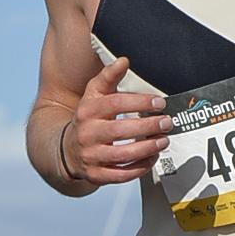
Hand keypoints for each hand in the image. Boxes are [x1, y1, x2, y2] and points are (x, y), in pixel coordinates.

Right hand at [63, 56, 170, 185]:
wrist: (68, 150)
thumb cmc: (89, 118)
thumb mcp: (94, 95)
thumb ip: (109, 77)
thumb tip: (124, 60)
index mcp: (88, 110)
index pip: (115, 104)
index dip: (140, 102)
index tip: (160, 102)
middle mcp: (87, 133)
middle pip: (120, 131)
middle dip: (148, 126)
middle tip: (166, 123)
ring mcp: (91, 156)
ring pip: (122, 155)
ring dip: (147, 149)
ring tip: (163, 141)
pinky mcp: (96, 175)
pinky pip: (121, 175)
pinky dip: (140, 168)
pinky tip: (152, 158)